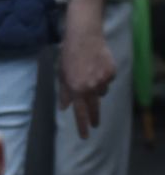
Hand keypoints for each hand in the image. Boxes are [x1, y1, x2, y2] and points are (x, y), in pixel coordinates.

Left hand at [59, 0, 116, 138]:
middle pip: (94, 108)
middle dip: (94, 117)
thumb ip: (63, 92)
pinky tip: (97, 66)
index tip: (85, 137)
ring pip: (101, 92)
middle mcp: (90, 87)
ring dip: (96, 88)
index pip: (80, 112)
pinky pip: (108, 81)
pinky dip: (103, 76)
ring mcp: (103, 80)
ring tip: (89, 74)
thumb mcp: (61, 74)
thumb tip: (64, 107)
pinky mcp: (112, 73)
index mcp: (76, 88)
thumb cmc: (69, 55)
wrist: (84, 37)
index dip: (82, 125)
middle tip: (95, 125)